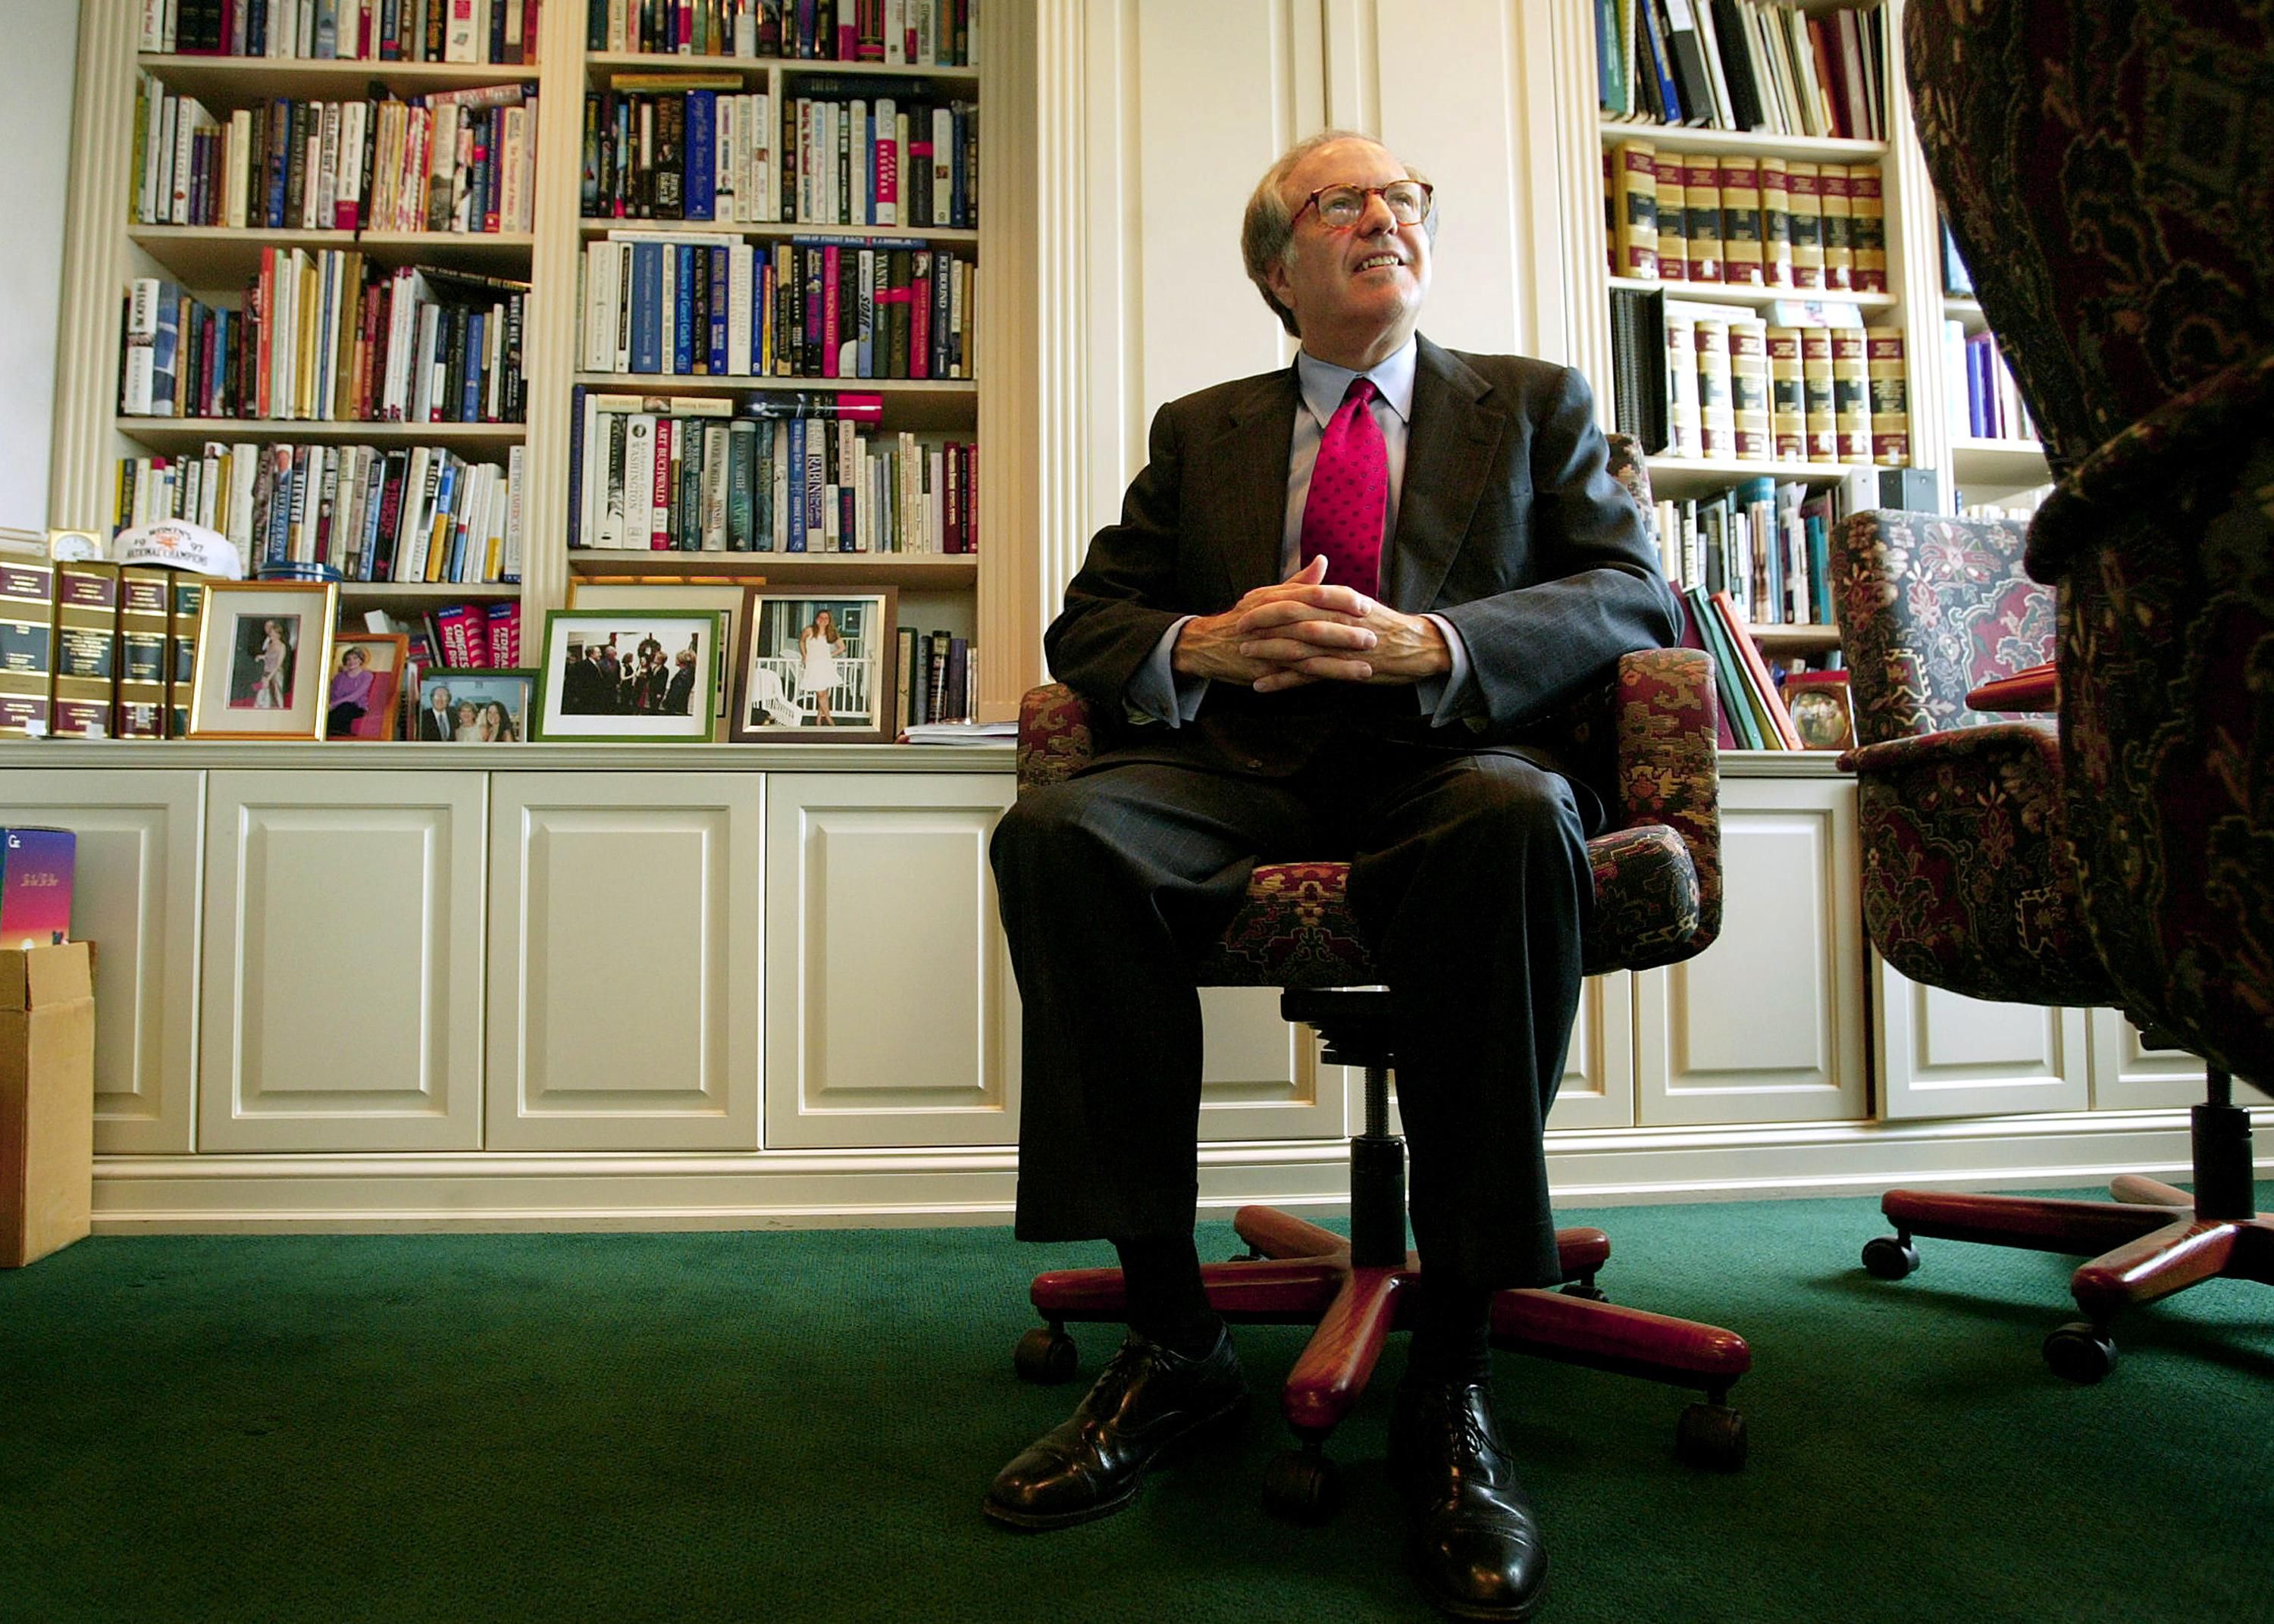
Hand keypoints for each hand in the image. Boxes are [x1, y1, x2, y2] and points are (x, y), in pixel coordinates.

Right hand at [1172, 556, 1378, 689]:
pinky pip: (1300, 672)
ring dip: (1340, 655)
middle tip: (1374, 633)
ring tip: (1369, 660)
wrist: (1207, 645)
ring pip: (1309, 648)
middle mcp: (1272, 618)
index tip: (1366, 604)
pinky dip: (1325, 674)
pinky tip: (1347, 678)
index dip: (1340, 599)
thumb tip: (1322, 561)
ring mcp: (1269, 643)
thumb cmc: (1242, 620)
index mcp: (1275, 597)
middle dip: (1346, 628)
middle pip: (1313, 619)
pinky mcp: (1267, 667)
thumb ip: (1298, 582)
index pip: (1312, 593)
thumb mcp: (1267, 596)